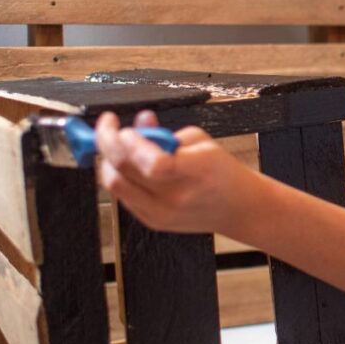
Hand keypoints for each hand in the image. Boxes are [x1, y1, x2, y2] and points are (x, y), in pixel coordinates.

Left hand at [95, 110, 256, 234]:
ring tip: (116, 145)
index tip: (125, 127)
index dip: (133, 143)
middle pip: (123, 171)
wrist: (237, 208)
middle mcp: (176, 197)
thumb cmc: (222, 172)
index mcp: (197, 171)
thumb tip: (140, 122)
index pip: (155, 164)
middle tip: (108, 126)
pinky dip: (119, 176)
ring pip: (115, 185)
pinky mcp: (153, 221)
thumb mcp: (202, 141)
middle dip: (107, 142)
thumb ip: (166, 132)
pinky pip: (122, 196)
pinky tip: (127, 165)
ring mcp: (162, 213)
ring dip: (108, 160)